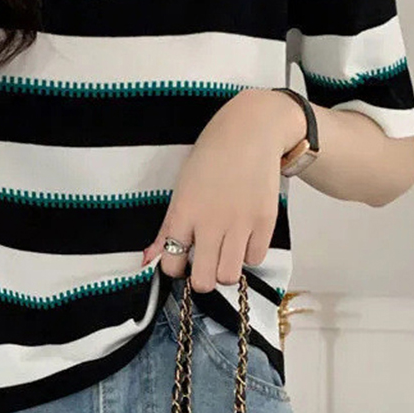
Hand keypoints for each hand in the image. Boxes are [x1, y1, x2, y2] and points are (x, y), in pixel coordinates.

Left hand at [141, 88, 305, 290]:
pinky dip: (249, 253)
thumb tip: (148, 260)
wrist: (250, 131)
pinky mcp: (265, 221)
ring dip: (226, 269)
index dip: (175, 268)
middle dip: (202, 279)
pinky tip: (244, 237)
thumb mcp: (181, 189)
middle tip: (205, 265)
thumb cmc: (211, 157)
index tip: (182, 261)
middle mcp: (211, 222)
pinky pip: (256, 258)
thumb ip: (167, 228)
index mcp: (184, 213)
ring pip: (230, 276)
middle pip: (204, 281)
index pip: (172, 264)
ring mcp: (240, 223)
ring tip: (225, 252)